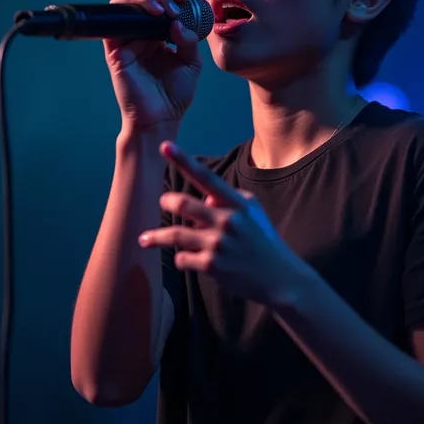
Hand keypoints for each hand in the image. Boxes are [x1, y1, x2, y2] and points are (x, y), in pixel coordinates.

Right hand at [104, 0, 201, 130]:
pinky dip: (129, 8)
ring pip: (128, 3)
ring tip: (163, 9)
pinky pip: (113, 20)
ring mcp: (127, 39)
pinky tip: (150, 14)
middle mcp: (142, 34)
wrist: (160, 117)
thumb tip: (177, 22)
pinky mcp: (115, 48)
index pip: (162, 3)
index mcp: (160, 35)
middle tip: (176, 5)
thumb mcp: (191, 63)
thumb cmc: (175, 94)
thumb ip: (189, 40)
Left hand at [138, 141, 304, 306]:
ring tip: (144, 239)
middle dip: (167, 202)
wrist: (279, 277)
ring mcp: (218, 245)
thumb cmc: (262, 240)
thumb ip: (227, 199)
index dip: (183, 160)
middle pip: (183, 204)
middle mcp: (227, 221)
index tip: (164, 146)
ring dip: (156, 236)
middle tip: (163, 202)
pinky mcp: (212, 267)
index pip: (206, 176)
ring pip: (175, 234)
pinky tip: (188, 259)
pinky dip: (182, 258)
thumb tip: (202, 198)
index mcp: (237, 203)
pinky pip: (182, 258)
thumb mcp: (252, 211)